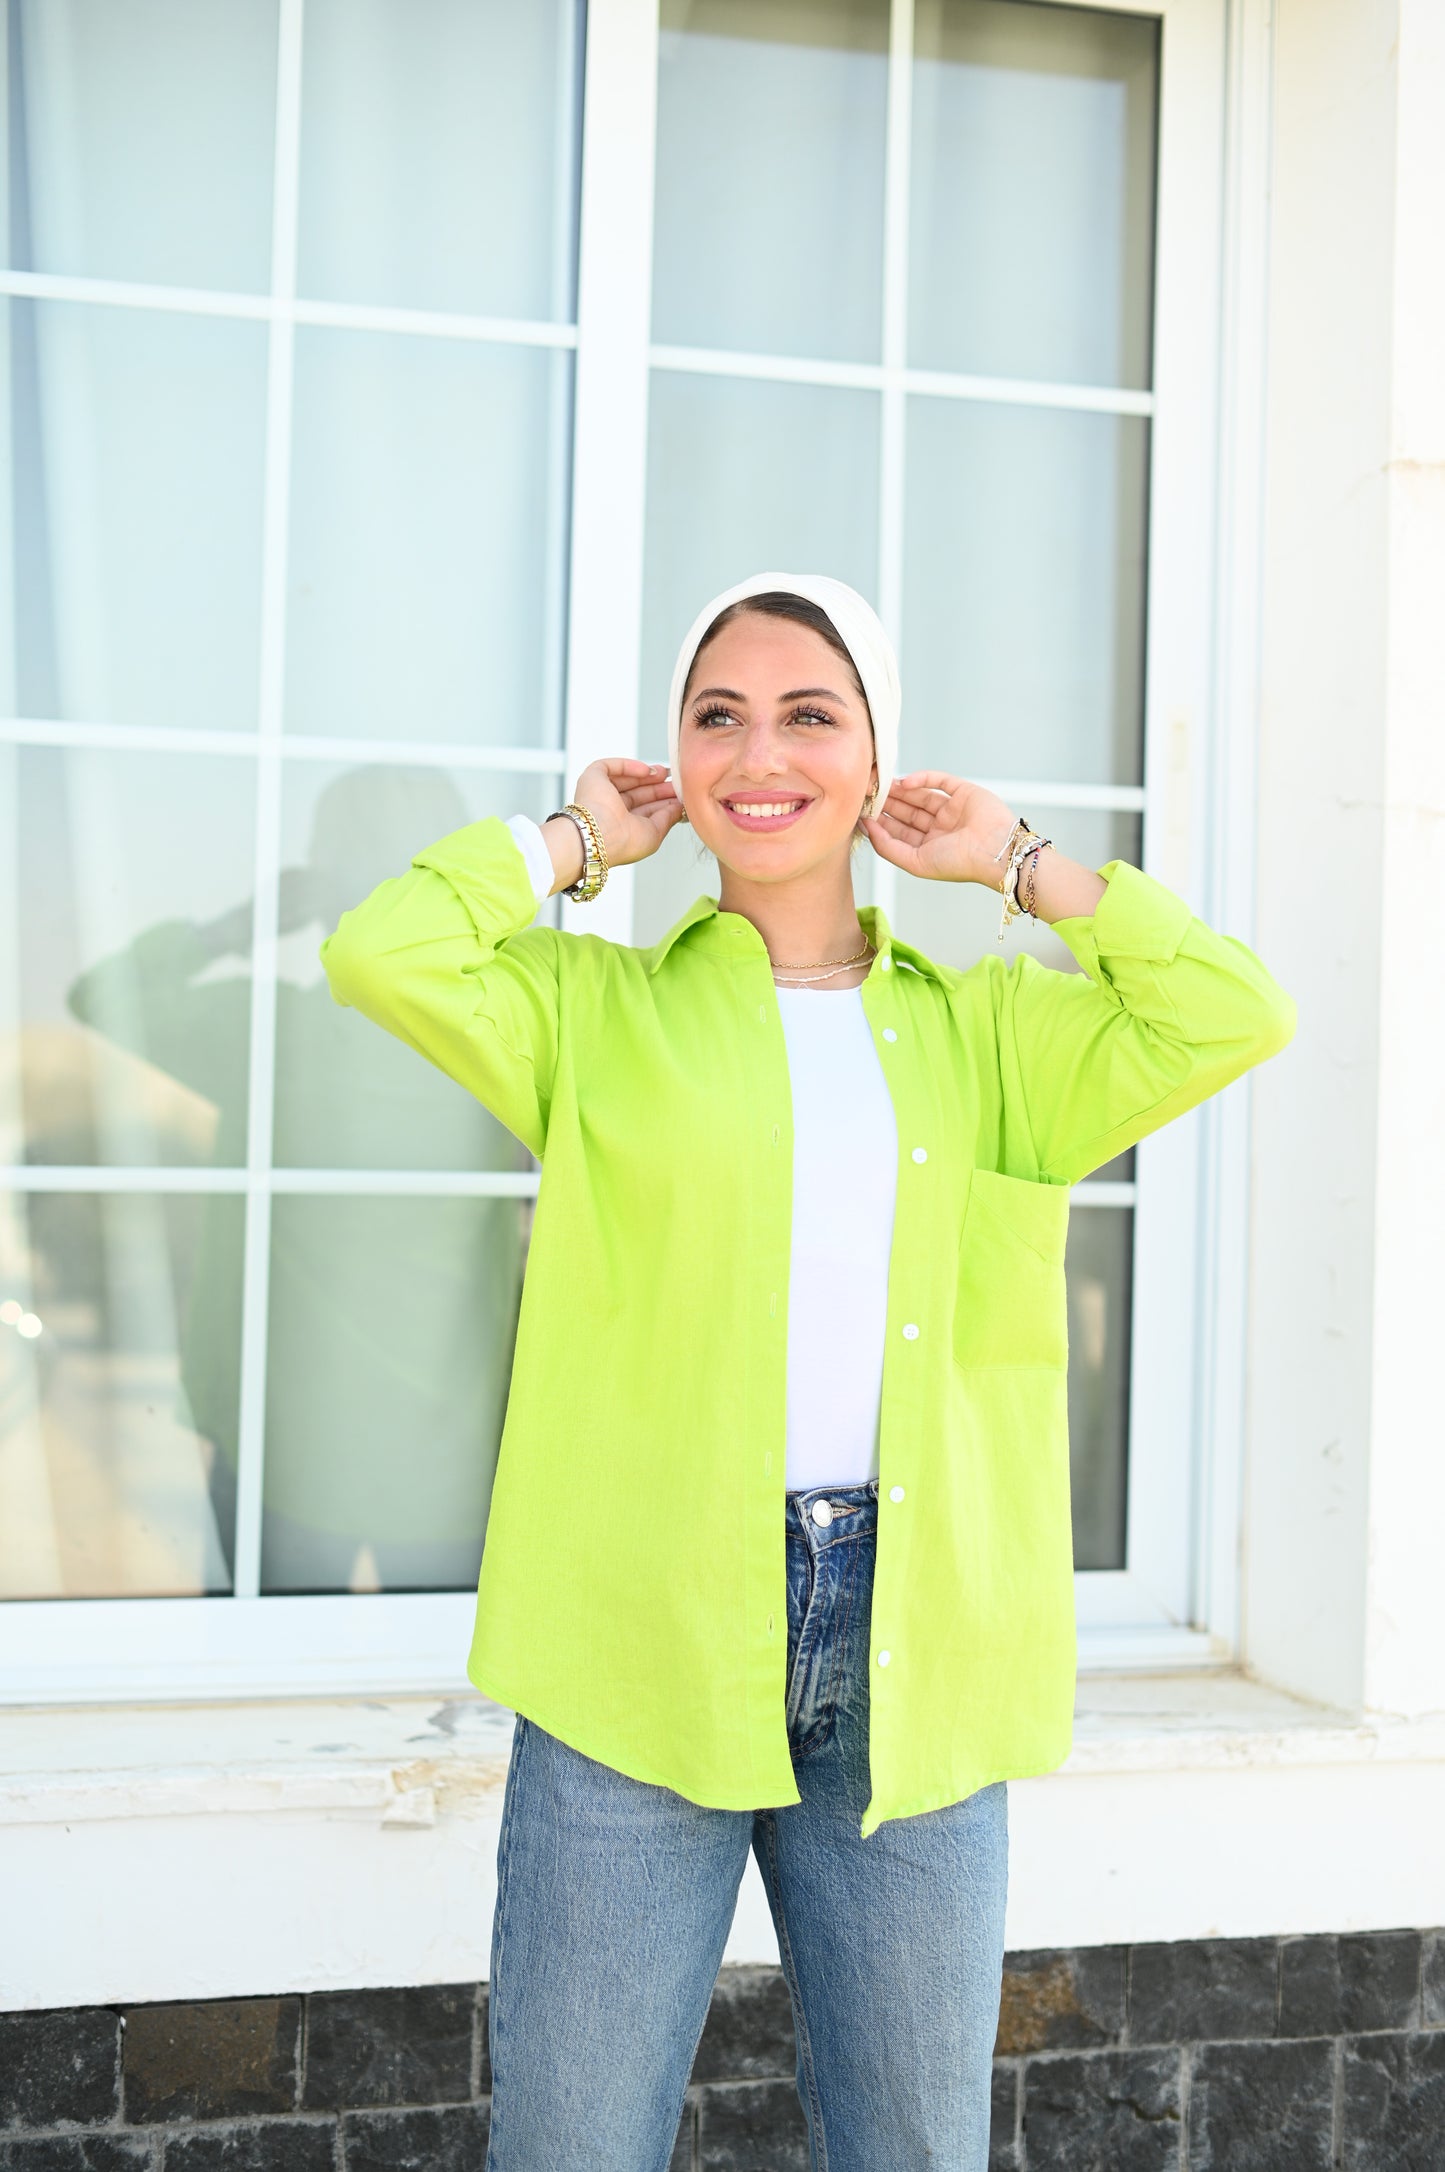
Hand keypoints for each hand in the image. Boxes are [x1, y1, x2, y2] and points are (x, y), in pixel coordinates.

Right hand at [548, 758, 685, 877]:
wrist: (600, 835)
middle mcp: (609, 811)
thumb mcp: (654, 833)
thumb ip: (667, 818)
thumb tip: (679, 806)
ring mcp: (599, 794)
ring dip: (647, 775)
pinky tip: (646, 770)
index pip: (644, 810)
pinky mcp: (592, 778)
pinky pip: (612, 767)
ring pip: (626, 779)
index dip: (662, 802)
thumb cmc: (624, 842)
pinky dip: (629, 766)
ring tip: (665, 773)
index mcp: (622, 827)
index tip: (679, 796)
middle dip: (657, 787)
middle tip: (675, 782)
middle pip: (637, 794)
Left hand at [861, 772, 1019, 888]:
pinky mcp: (963, 791)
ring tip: (881, 785)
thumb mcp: (914, 862)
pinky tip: (905, 782)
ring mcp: (952, 809)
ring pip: (920, 794)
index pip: (899, 830)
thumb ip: (887, 847)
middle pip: (906, 810)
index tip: (861, 811)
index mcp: (929, 847)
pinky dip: (922, 778)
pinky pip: (938, 780)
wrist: (995, 851)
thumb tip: (866, 826)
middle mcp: (940, 828)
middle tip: (867, 792)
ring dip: (900, 789)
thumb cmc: (958, 863)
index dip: (880, 820)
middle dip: (887, 802)